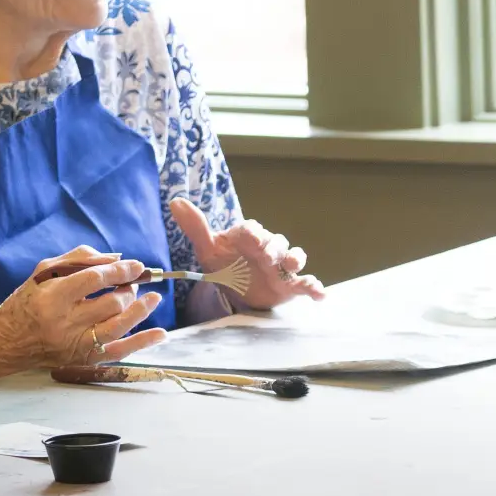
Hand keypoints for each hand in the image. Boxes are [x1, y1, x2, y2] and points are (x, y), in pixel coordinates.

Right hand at [0, 246, 167, 368]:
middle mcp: (64, 323)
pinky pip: (119, 352)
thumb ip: (80, 260)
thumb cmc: (26, 302)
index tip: (136, 265)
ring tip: (152, 298)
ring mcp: (75, 344)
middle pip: (110, 303)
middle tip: (131, 282)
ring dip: (140, 310)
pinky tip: (161, 333)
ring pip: (118, 326)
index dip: (120, 271)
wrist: (5, 342)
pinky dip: (142, 343)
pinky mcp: (83, 359)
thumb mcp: (44, 273)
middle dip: (127, 289)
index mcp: (51, 298)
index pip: (94, 280)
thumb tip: (117, 258)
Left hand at [170, 198, 325, 308]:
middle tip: (266, 257)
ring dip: (295, 259)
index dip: (252, 232)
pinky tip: (320, 294)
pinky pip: (306, 283)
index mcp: (248, 237)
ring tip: (292, 266)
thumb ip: (196, 227)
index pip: (252, 229)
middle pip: (276, 241)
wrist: (238, 292)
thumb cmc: (225, 265)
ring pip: (295, 256)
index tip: (250, 238)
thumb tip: (175, 202)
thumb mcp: (208, 249)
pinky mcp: (290, 285)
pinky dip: (315, 287)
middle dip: (273, 247)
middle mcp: (268, 248)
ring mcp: (282, 267)